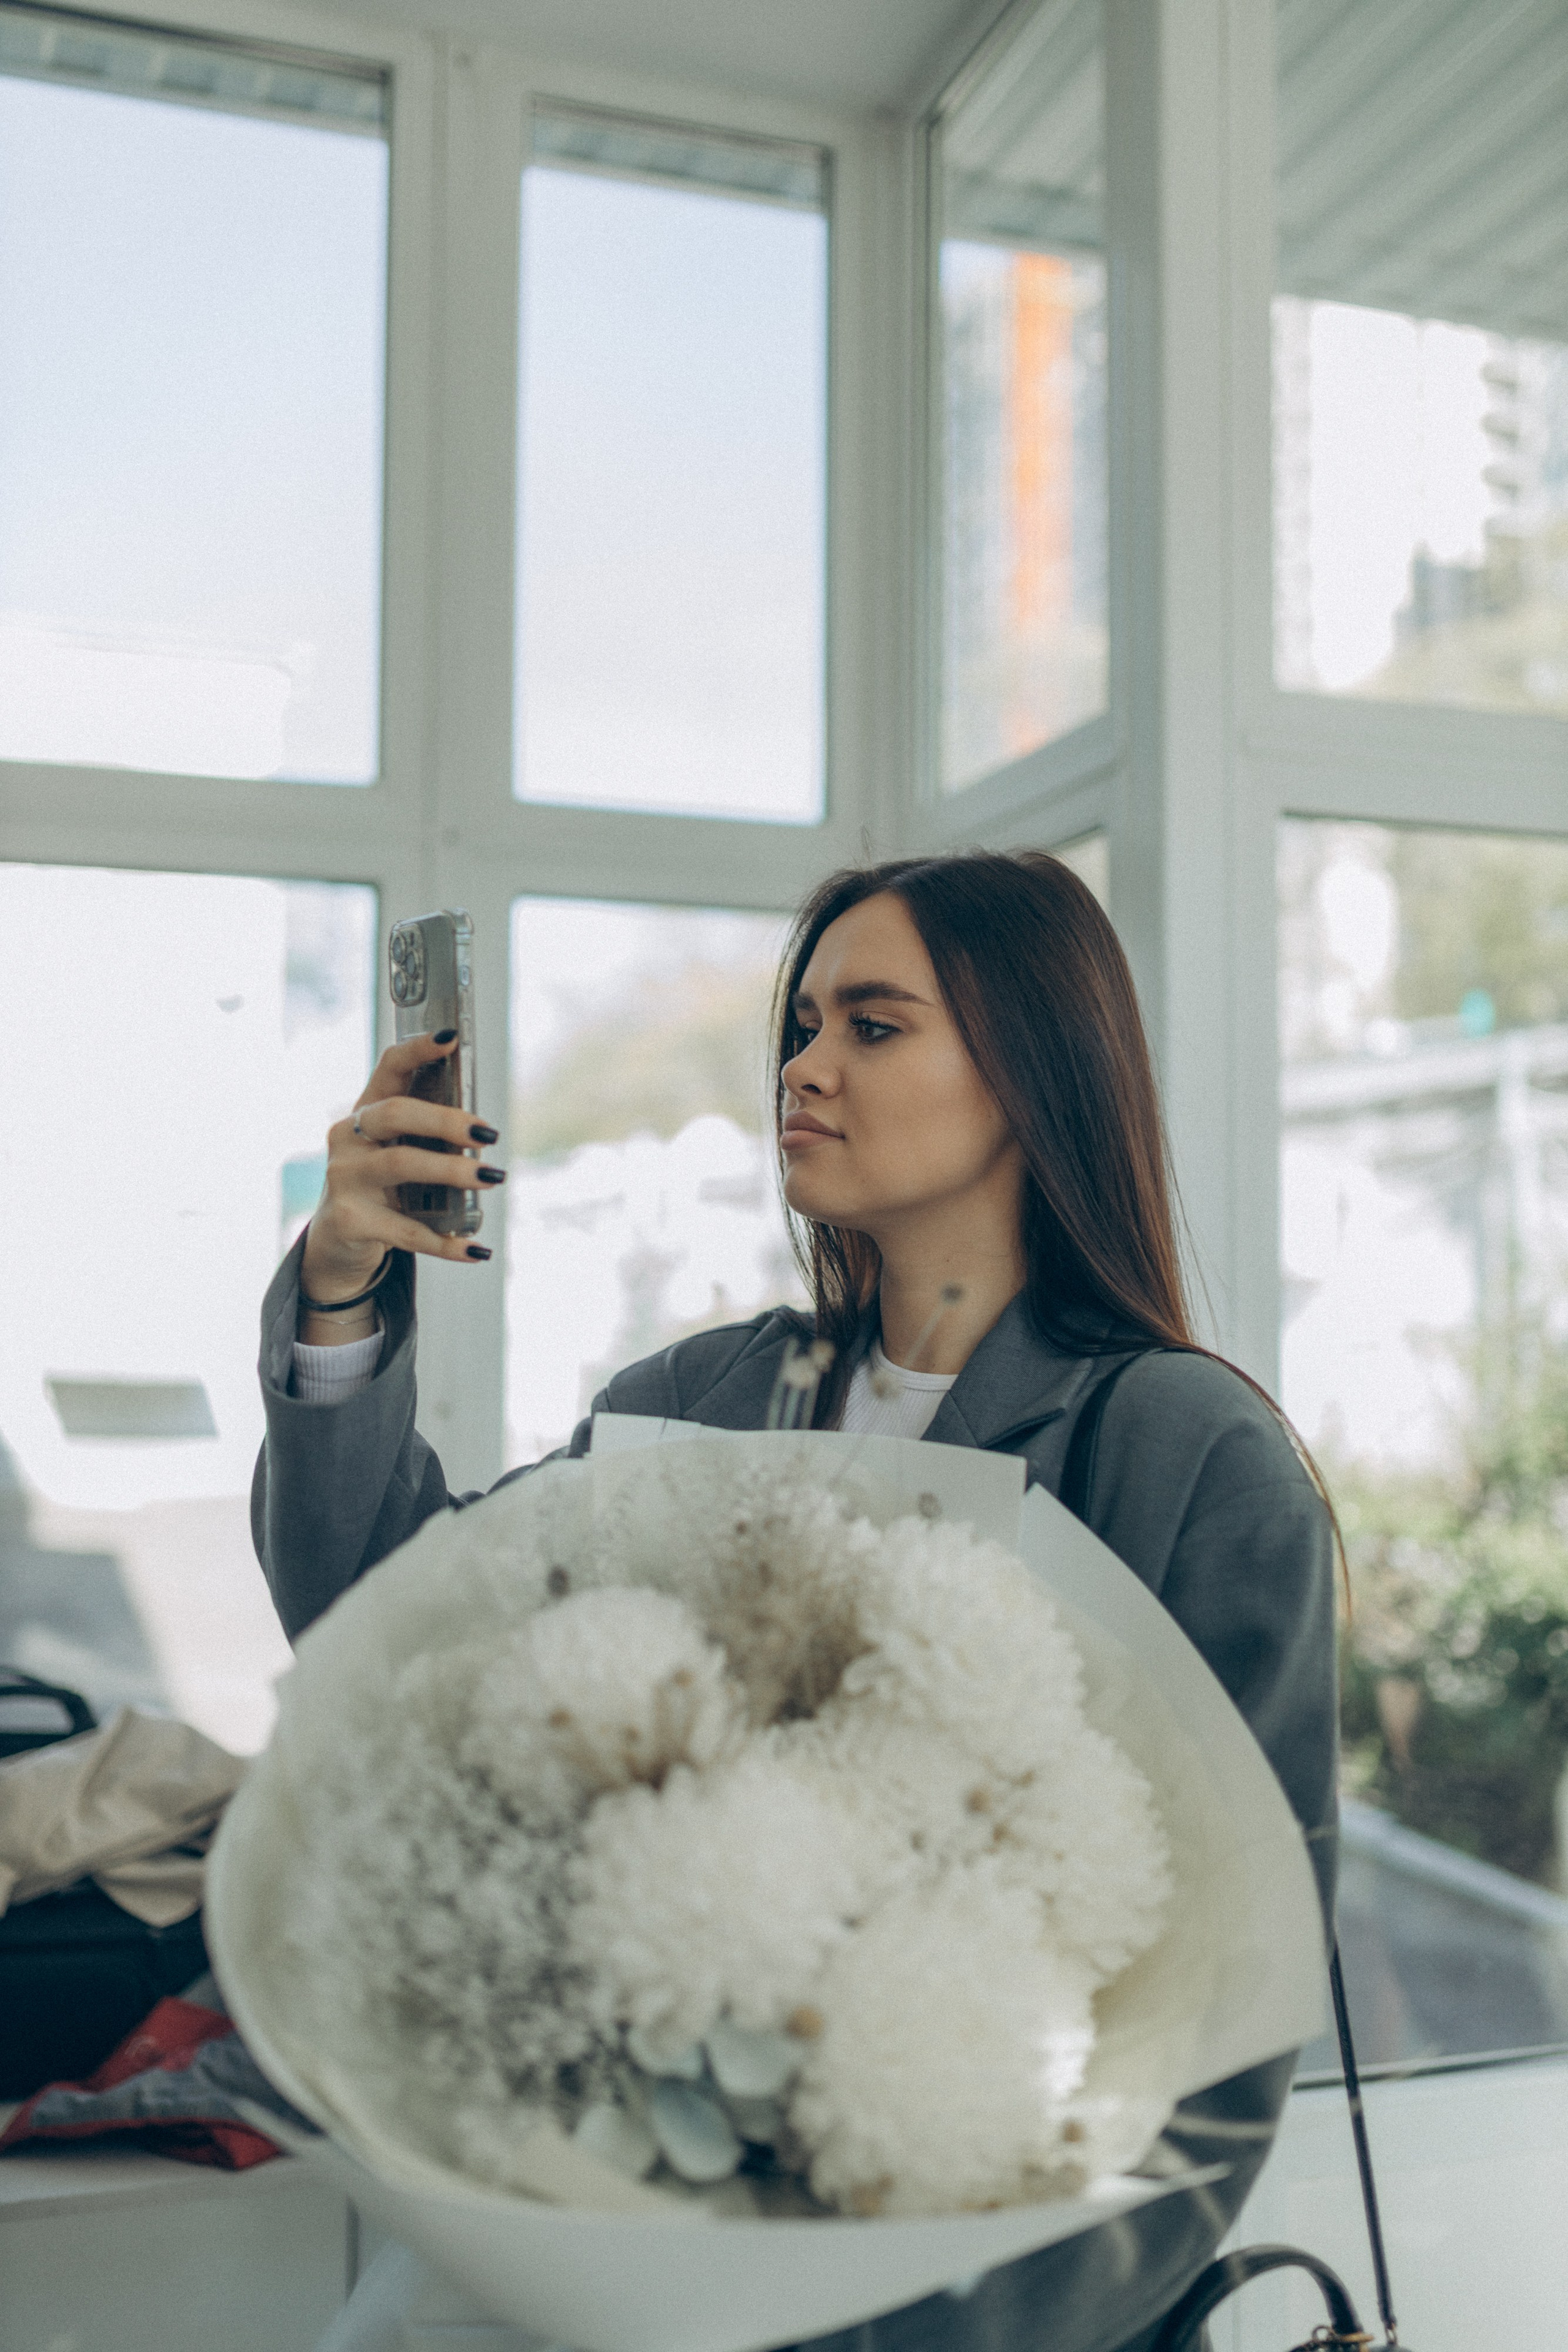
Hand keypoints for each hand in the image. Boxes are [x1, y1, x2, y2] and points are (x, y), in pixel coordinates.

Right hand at [300, 1034, 503, 1305]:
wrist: (338, 1244)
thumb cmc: (383, 1188)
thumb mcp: (399, 1155)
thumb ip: (430, 1140)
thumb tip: (483, 1136)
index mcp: (365, 1112)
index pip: (389, 1068)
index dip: (419, 1050)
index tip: (452, 1038)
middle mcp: (348, 1138)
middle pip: (397, 1114)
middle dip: (446, 1120)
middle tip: (488, 1133)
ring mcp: (343, 1179)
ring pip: (401, 1164)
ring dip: (452, 1171)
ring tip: (492, 1177)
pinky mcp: (348, 1220)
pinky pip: (406, 1230)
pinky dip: (446, 1242)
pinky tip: (477, 1250)